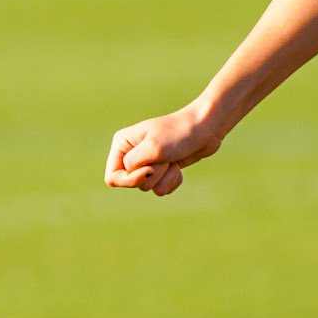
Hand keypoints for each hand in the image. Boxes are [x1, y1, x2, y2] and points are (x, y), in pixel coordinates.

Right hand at [104, 105, 222, 196]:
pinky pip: (161, 189)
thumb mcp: (153, 147)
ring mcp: (146, 163)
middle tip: (166, 157)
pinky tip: (178, 166)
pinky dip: (172, 180)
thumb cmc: (179, 133)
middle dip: (153, 175)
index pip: (112, 177)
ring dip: (165, 176)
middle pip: (132, 184)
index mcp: (122, 144)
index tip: (149, 170)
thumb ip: (133, 163)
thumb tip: (127, 175)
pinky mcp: (161, 170)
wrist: (206, 128)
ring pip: (148, 187)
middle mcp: (130, 154)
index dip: (130, 180)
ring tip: (173, 159)